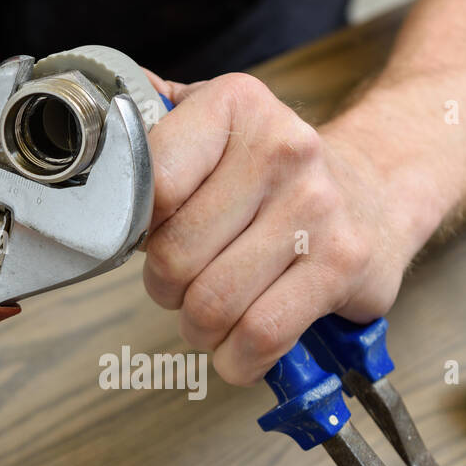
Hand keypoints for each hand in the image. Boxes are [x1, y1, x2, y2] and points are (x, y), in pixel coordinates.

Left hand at [141, 71, 427, 384]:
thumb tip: (85, 133)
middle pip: (176, 257)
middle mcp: (282, 148)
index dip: (136, 229)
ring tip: (214, 315)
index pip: (149, 182)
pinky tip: (241, 347)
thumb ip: (155, 128)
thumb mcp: (220, 128)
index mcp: (236, 106)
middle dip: (167, 290)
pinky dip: (238, 359)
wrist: (380, 190)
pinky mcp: (342, 265)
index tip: (151, 237)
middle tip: (184, 286)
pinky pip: (261, 335)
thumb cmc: (278, 174)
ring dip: (201, 329)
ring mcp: (317, 208)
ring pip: (214, 305)